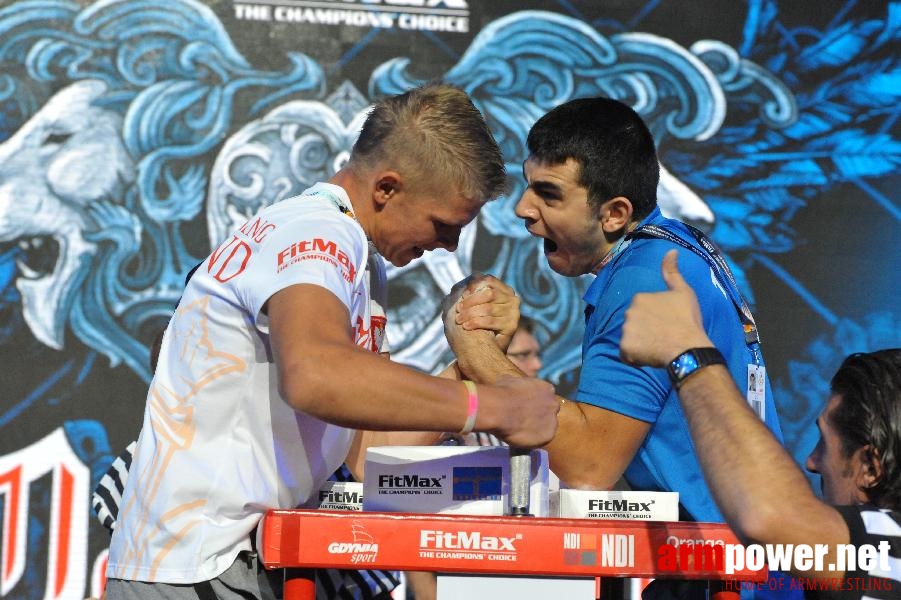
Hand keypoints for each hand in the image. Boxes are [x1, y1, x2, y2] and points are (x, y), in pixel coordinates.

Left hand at [442, 274, 519, 350]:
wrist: (485, 349)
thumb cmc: (476, 323)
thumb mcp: (470, 305)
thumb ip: (466, 292)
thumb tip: (460, 284)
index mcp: (504, 289)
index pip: (489, 280)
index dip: (474, 284)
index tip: (462, 294)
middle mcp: (512, 298)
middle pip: (488, 294)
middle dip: (470, 301)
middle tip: (457, 310)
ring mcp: (514, 311)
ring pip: (488, 308)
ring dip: (470, 314)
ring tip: (459, 320)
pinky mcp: (512, 325)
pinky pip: (491, 321)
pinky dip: (476, 322)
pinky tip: (466, 326)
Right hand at [485, 375, 558, 447]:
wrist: (499, 410)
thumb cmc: (502, 393)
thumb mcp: (512, 381)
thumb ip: (521, 386)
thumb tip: (515, 388)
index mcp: (546, 388)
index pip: (546, 396)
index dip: (536, 402)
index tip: (527, 407)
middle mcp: (553, 404)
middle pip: (549, 411)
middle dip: (540, 415)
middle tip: (525, 420)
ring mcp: (552, 420)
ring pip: (547, 426)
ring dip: (537, 428)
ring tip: (521, 431)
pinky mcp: (548, 435)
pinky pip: (542, 439)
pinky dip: (534, 440)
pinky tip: (522, 438)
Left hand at [620, 250, 713, 367]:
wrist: (688, 348)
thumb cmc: (688, 320)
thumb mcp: (683, 292)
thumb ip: (672, 272)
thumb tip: (671, 250)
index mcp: (639, 297)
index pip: (642, 309)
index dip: (655, 318)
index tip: (667, 322)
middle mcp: (628, 312)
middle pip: (634, 323)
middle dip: (645, 330)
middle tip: (663, 335)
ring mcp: (625, 331)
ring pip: (630, 338)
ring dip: (640, 343)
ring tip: (658, 346)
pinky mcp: (624, 349)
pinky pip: (626, 354)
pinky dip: (635, 357)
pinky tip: (650, 356)